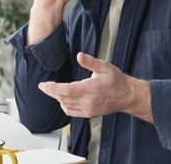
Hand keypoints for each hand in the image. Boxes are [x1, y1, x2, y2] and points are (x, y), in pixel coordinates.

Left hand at [38, 52, 152, 122]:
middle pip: (63, 98)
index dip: (52, 88)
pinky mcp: (89, 114)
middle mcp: (88, 101)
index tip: (43, 85)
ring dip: (58, 98)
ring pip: (66, 105)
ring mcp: (88, 109)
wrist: (127, 95)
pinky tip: (63, 100)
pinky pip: (72, 112)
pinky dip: (64, 106)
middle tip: (44, 86)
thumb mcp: (105, 66)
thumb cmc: (116, 81)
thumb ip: (91, 62)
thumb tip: (79, 55)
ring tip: (53, 90)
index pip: (66, 90)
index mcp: (91, 88)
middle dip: (51, 92)